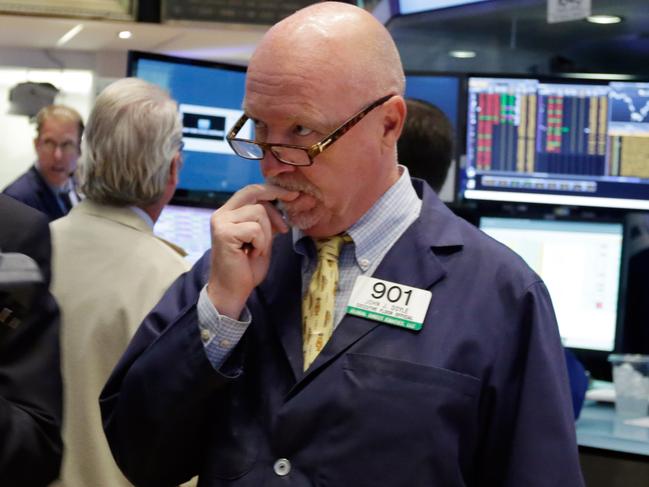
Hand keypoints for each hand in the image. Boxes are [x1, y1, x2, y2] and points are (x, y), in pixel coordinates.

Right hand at [206, 184, 298, 317]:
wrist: (233, 291)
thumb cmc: (246, 267)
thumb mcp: (262, 239)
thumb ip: (268, 222)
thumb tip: (285, 203)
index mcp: (228, 213)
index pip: (251, 191)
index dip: (272, 190)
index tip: (292, 194)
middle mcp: (221, 214)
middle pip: (254, 194)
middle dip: (275, 203)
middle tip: (285, 226)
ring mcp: (221, 223)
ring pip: (258, 212)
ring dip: (266, 234)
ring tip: (257, 250)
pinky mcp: (224, 234)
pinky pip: (255, 229)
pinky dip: (260, 243)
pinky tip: (252, 254)